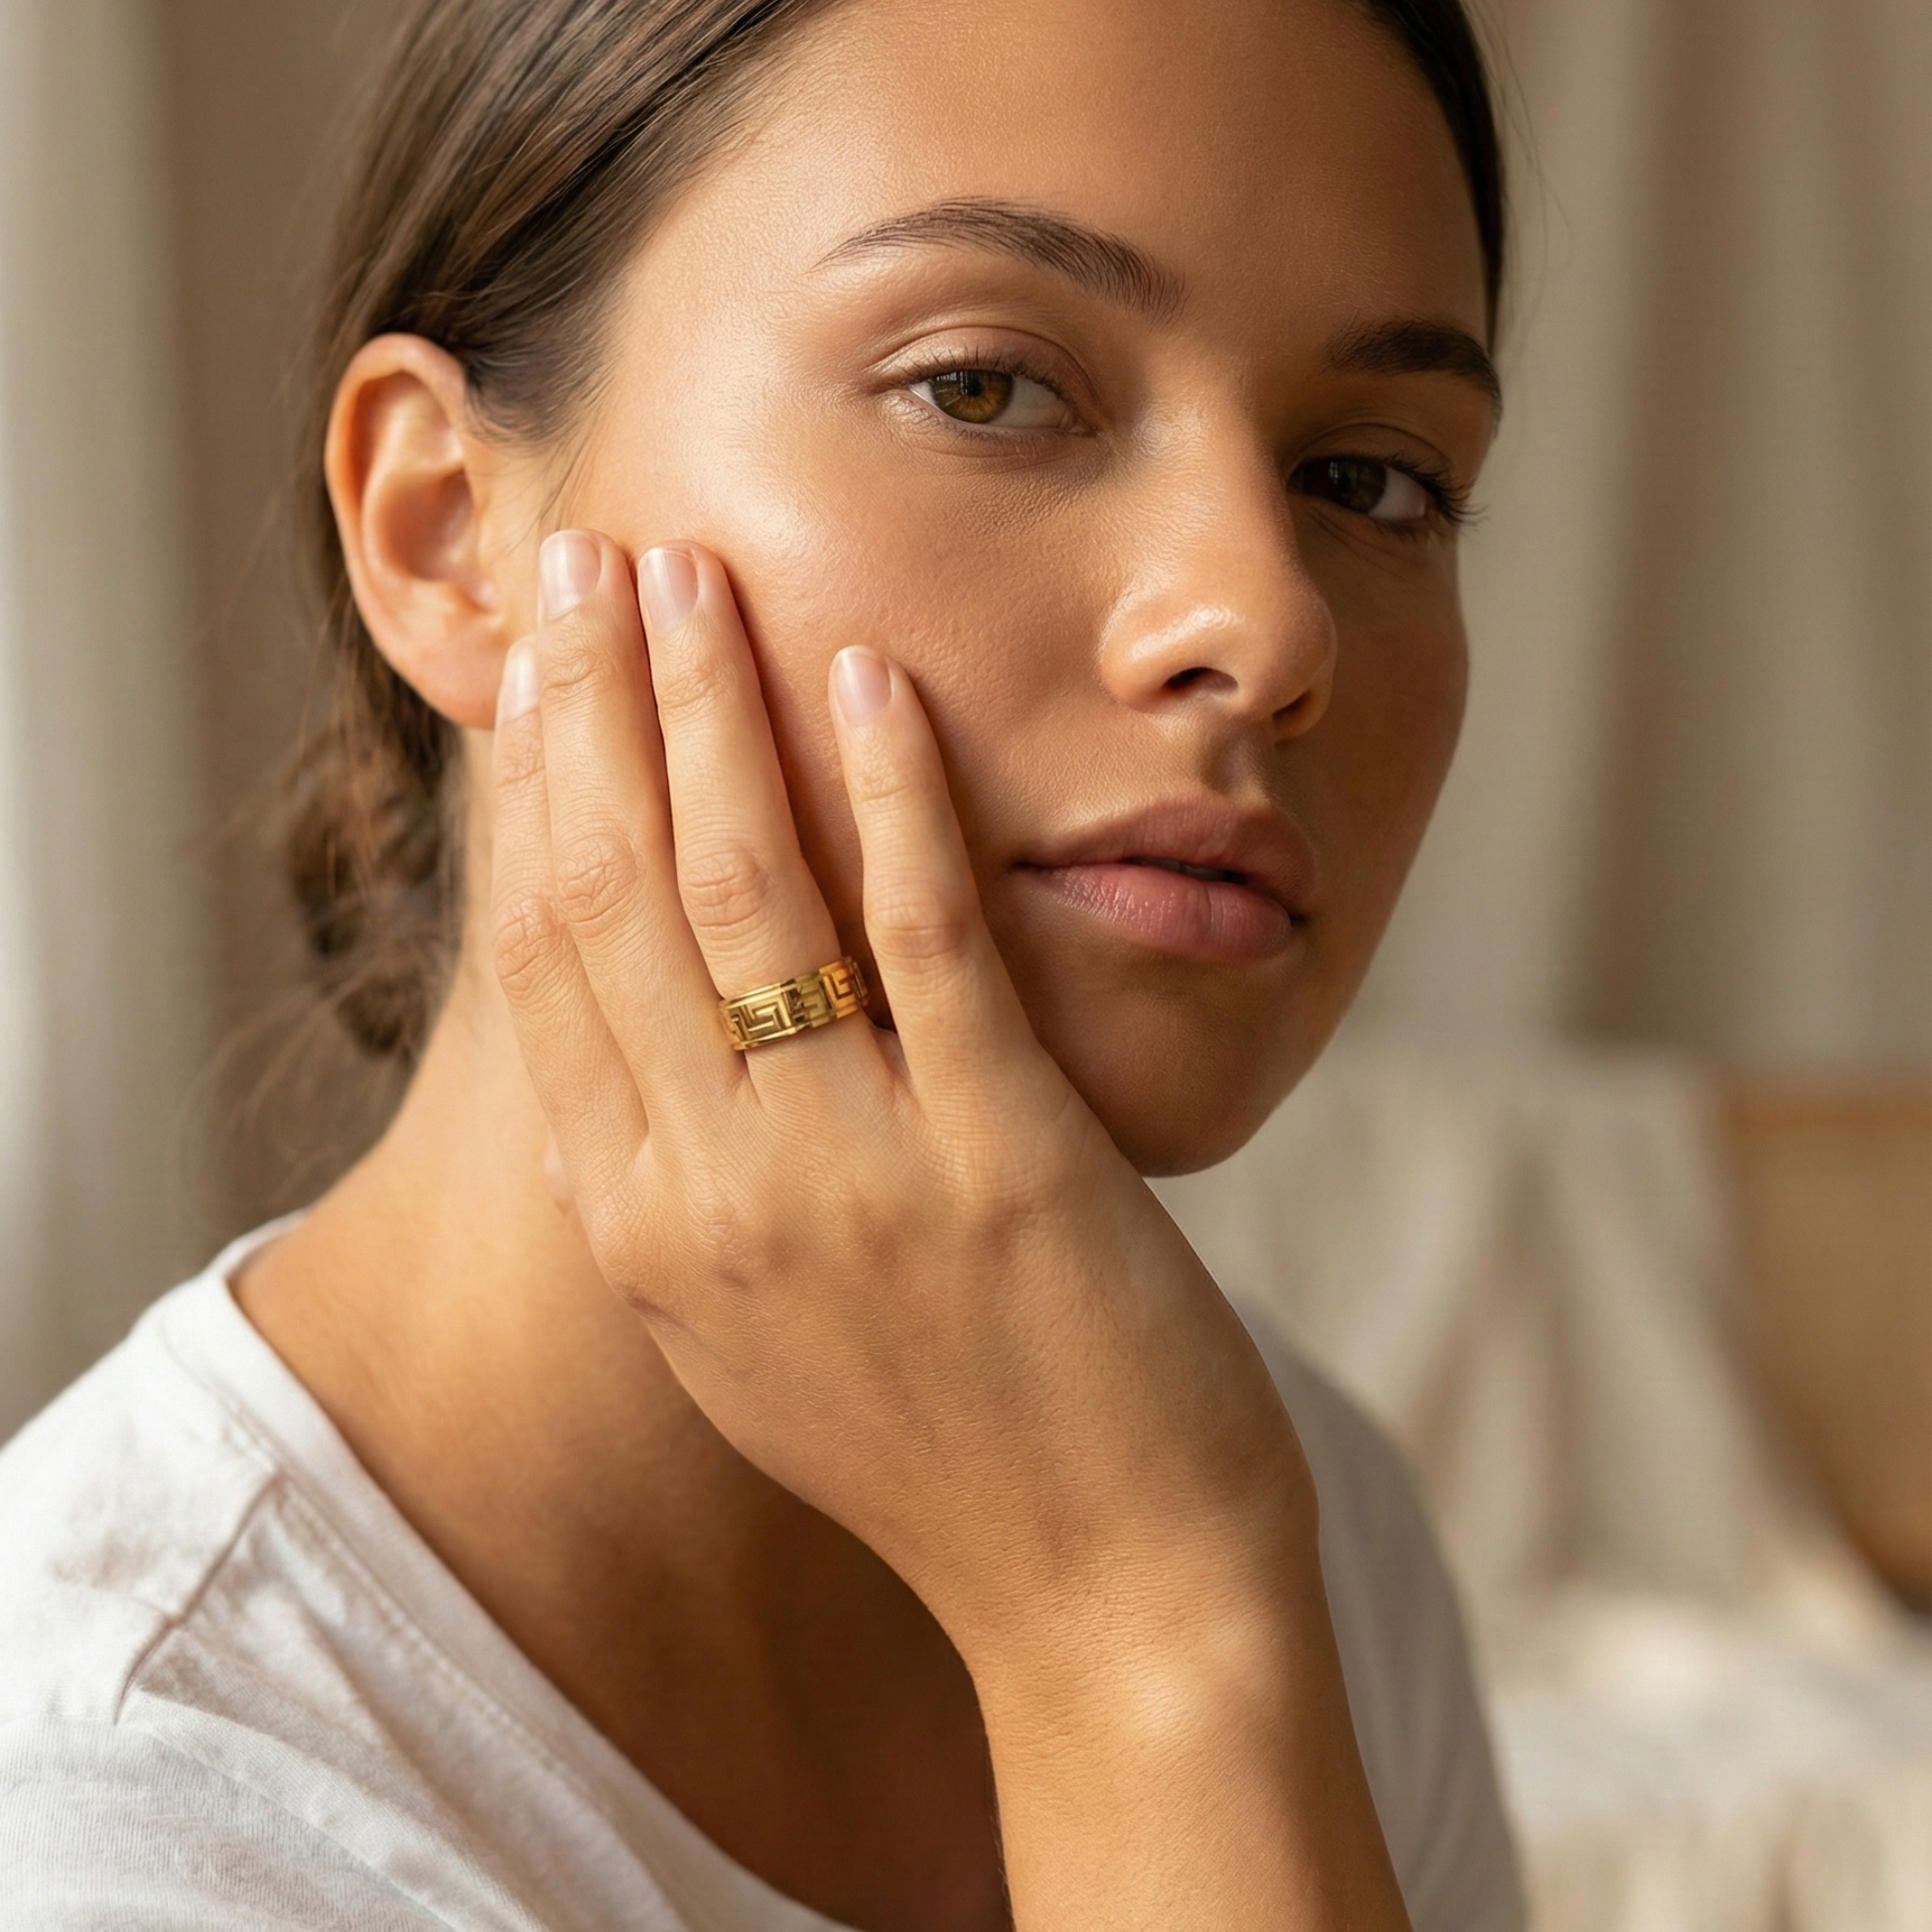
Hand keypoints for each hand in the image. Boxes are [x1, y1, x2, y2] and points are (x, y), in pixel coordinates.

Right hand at [490, 529, 1406, 1929]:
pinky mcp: (1000, 1165)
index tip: (539, 666)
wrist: (1105, 1605)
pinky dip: (894, 799)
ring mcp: (852, 1182)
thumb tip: (653, 1045)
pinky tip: (878, 680)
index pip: (550, 965)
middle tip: (589, 560)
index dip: (535, 793)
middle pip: (616, 901)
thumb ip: (691, 1186)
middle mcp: (716, 1199)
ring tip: (695, 574)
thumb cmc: (946, 1451)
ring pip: (746, 898)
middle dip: (593, 713)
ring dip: (713, 716)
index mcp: (649, 1233)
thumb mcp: (761, 1328)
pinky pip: (925, 945)